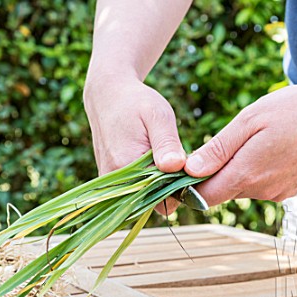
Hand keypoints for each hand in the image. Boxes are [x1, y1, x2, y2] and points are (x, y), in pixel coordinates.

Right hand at [83, 75, 184, 211]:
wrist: (107, 95)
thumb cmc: (136, 102)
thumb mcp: (158, 115)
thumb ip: (167, 143)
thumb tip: (176, 167)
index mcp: (125, 166)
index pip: (160, 199)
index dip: (179, 189)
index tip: (189, 170)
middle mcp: (114, 180)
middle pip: (152, 201)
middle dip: (169, 187)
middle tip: (177, 159)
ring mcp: (111, 180)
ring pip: (144, 195)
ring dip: (159, 182)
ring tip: (164, 155)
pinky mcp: (111, 178)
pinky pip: (135, 188)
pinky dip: (148, 178)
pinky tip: (154, 158)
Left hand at [184, 83, 296, 204]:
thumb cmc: (295, 110)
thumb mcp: (250, 120)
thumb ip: (218, 149)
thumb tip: (190, 171)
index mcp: (248, 173)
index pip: (205, 196)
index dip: (189, 187)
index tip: (182, 170)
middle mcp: (262, 190)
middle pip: (222, 191)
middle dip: (213, 174)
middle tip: (220, 144)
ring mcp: (278, 192)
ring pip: (241, 188)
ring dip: (235, 170)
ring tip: (249, 142)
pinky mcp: (290, 190)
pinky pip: (260, 186)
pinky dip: (254, 172)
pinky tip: (267, 149)